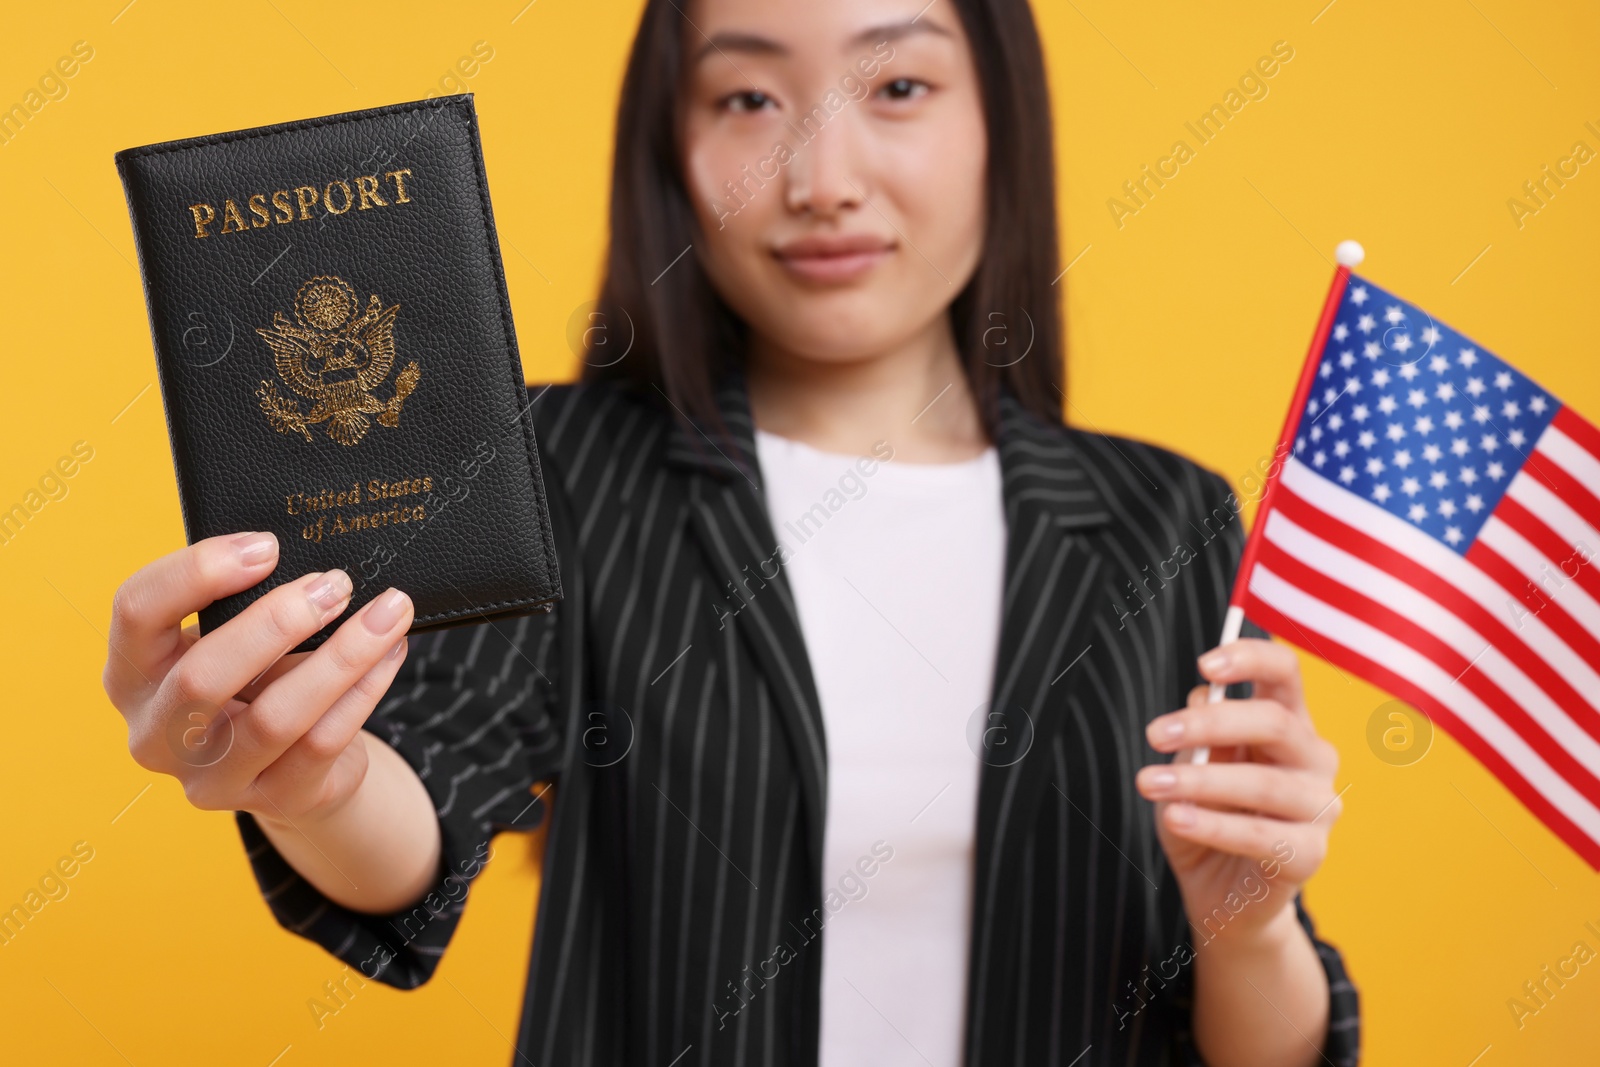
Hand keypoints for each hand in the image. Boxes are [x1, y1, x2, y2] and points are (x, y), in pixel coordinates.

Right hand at [103, 531, 414, 830]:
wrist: (295, 766)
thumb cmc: (256, 681)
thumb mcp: (231, 641)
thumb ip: (245, 607)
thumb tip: (315, 570)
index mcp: (132, 674)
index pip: (136, 611)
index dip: (197, 572)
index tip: (267, 546)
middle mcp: (156, 735)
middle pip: (201, 676)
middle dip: (276, 622)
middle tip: (336, 584)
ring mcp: (211, 779)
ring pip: (276, 718)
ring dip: (341, 656)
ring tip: (388, 611)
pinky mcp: (273, 800)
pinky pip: (323, 742)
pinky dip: (364, 689)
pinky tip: (391, 652)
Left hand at [1136, 638, 1341, 942]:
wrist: (1223, 895)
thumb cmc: (1206, 816)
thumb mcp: (1190, 768)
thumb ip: (1199, 737)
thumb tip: (1203, 697)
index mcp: (1287, 722)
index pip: (1284, 672)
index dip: (1251, 658)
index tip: (1204, 664)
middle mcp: (1313, 758)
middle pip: (1275, 722)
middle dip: (1209, 724)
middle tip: (1154, 734)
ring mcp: (1320, 808)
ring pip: (1265, 781)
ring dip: (1200, 780)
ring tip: (1147, 783)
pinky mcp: (1310, 855)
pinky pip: (1261, 835)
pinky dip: (1213, 824)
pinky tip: (1176, 818)